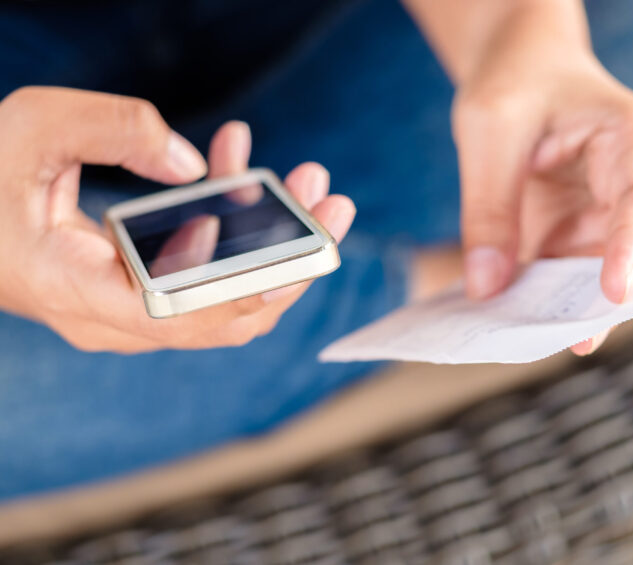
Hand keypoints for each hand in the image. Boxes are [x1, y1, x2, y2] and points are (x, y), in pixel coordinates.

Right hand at [0, 87, 354, 352]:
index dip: (244, 294)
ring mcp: (129, 312)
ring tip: (305, 182)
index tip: (300, 258)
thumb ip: (116, 131)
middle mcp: (109, 317)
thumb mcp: (37, 128)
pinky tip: (240, 172)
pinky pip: (204, 277)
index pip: (176, 315)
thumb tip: (195, 168)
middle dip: (289, 262)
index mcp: (73, 289)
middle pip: (222, 317)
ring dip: (272, 243)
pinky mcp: (141, 293)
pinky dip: (234, 232)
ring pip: (223, 300)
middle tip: (331, 204)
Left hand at [451, 8, 632, 354]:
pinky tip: (510, 320)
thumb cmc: (514, 84)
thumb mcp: (490, 132)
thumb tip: (487, 287)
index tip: (613, 293)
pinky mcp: (578, 236)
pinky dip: (540, 300)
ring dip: (564, 308)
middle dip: (597, 298)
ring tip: (524, 339)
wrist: (519, 73)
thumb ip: (489, 208)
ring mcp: (608, 215)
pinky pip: (565, 277)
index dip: (632, 247)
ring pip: (598, 276)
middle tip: (562, 341)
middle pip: (631, 251)